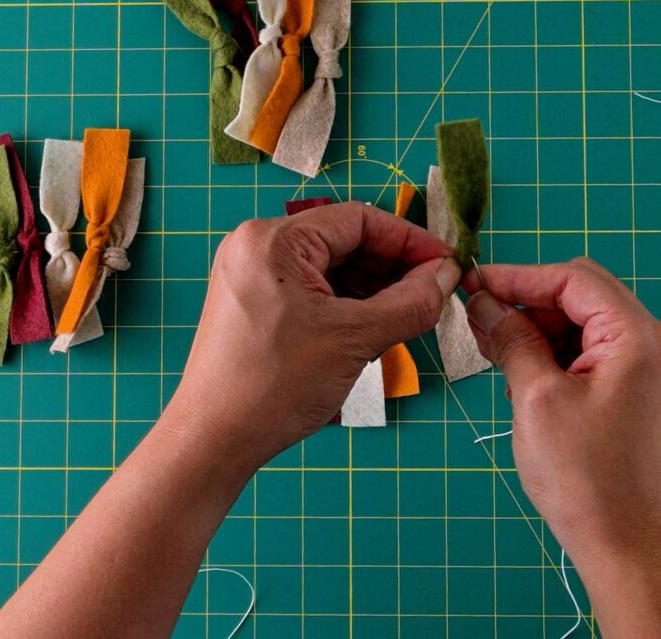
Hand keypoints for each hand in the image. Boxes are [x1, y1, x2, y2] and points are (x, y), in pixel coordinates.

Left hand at [172, 202, 459, 471]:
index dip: (409, 241)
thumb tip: (446, 275)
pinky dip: (346, 304)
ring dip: (372, 288)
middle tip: (432, 294)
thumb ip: (410, 302)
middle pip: (344, 240)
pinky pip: (311, 288)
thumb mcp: (355, 340)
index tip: (445, 264)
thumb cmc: (272, 386)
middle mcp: (257, 245)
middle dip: (392, 268)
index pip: (359, 220)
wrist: (213, 441)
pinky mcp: (252, 301)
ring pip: (330, 266)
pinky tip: (372, 328)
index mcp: (274, 239)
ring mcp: (251, 273)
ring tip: (406, 317)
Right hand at [463, 258, 660, 562]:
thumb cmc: (584, 477)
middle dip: (526, 303)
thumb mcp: (535, 398)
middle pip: (580, 295)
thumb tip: (484, 303)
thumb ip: (512, 339)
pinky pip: (590, 350)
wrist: (623, 542)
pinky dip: (553, 354)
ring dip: (537, 330)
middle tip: (478, 320)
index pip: (572, 279)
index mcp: (636, 335)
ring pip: (581, 322)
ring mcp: (647, 365)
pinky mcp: (636, 387)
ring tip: (494, 354)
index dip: (518, 278)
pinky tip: (520, 376)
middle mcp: (651, 341)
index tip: (473, 285)